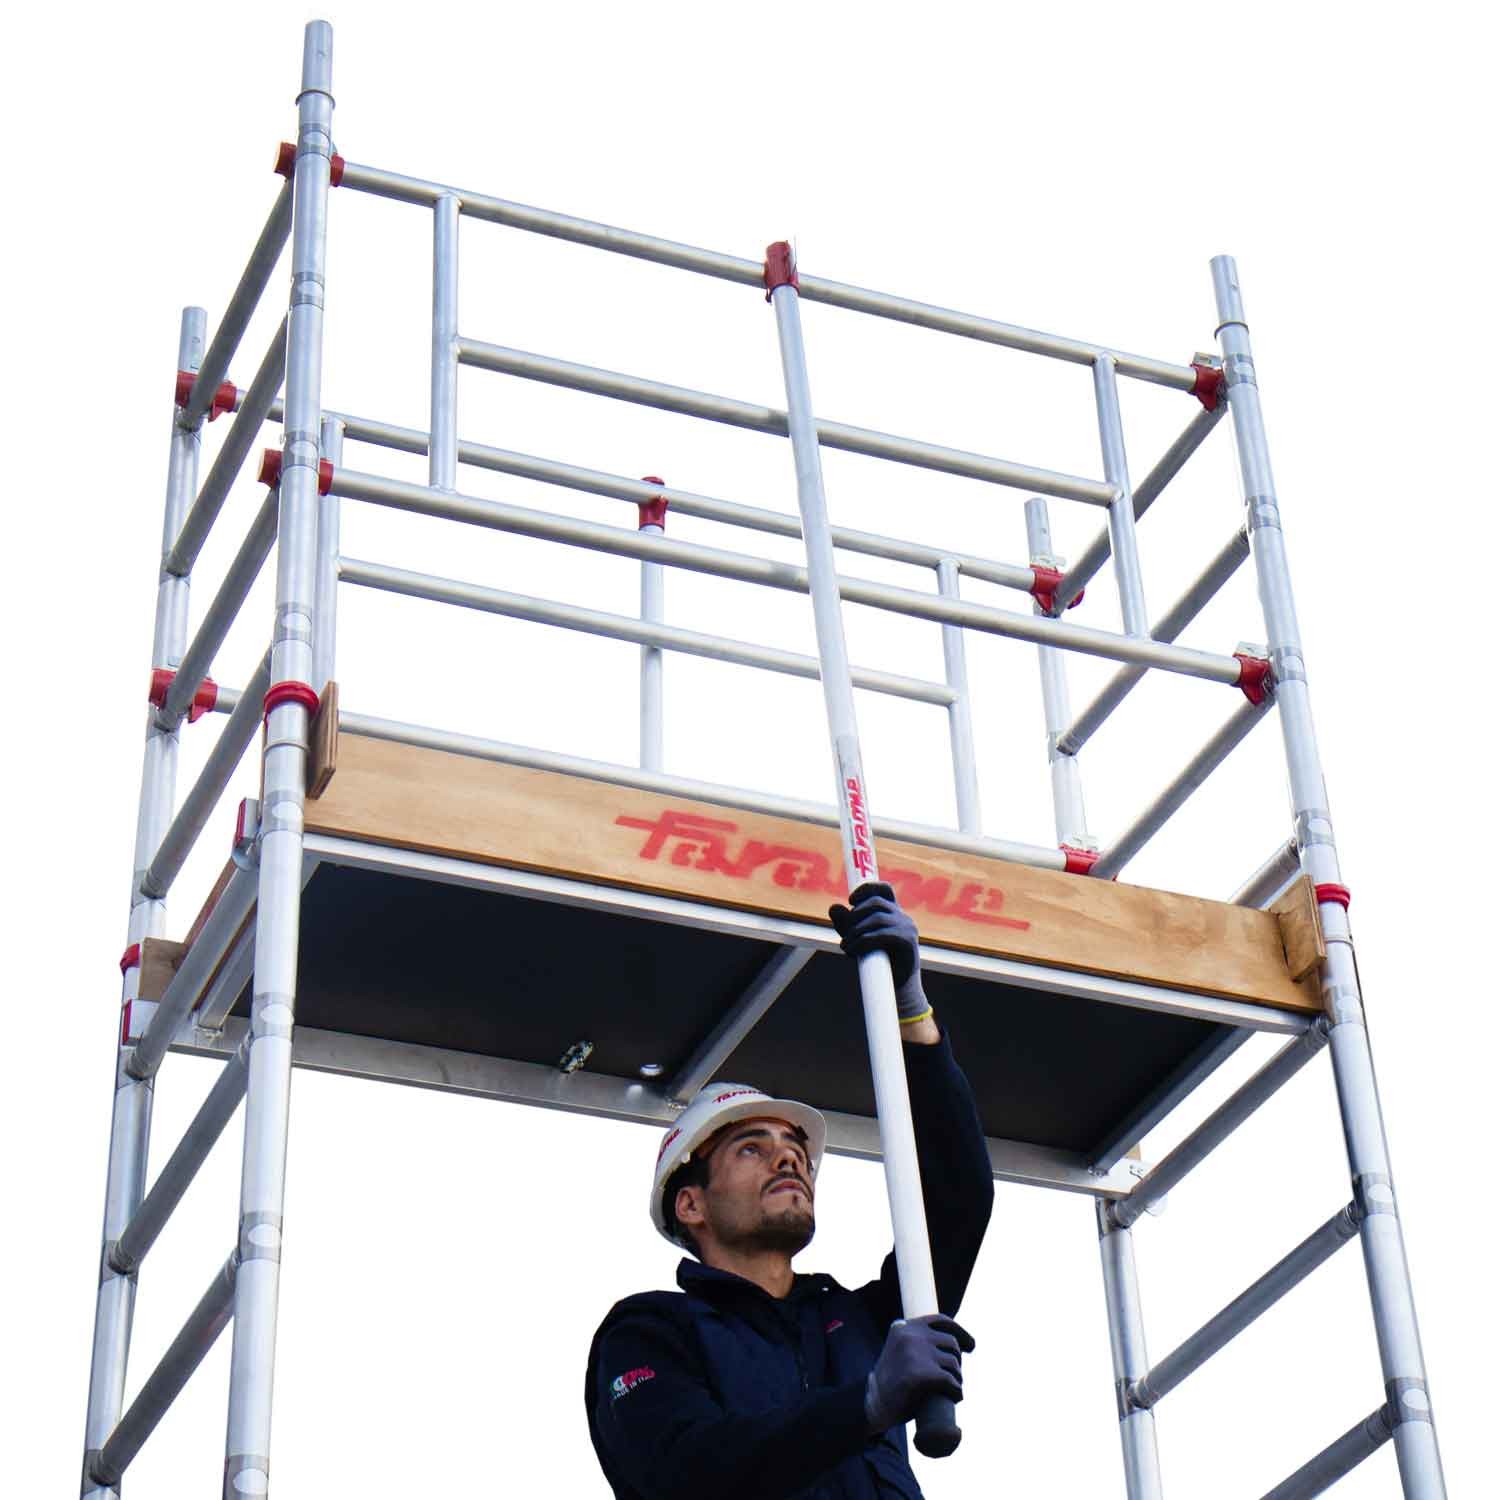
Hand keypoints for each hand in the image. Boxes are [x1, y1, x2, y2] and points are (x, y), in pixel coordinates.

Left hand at [828, 882, 929, 1021]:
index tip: (850, 900)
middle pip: (875, 902)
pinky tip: (852, 950)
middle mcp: (902, 917)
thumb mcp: (857, 939)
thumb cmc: (877, 963)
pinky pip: (881, 935)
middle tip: (845, 933)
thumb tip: (833, 907)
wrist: (896, 989)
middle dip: (855, 915)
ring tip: (846, 946)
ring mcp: (907, 928)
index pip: (884, 889)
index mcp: (893, 913)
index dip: (866, 888)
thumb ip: (845, 923)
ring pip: (876, 918)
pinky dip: (862, 941)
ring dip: (855, 932)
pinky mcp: (907, 942)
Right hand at [864, 1315, 974, 1433]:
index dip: (960, 1332)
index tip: (971, 1345)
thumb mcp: (901, 1350)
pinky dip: (956, 1391)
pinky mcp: (918, 1375)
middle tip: (955, 1377)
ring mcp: (914, 1353)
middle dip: (957, 1361)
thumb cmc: (891, 1380)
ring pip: (953, 1362)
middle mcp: (910, 1335)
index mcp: (905, 1326)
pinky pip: (950, 1380)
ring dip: (958, 1378)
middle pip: (951, 1343)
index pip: (941, 1321)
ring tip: (953, 1388)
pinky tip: (955, 1397)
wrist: (872, 1403)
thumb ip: (919, 1342)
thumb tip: (954, 1342)